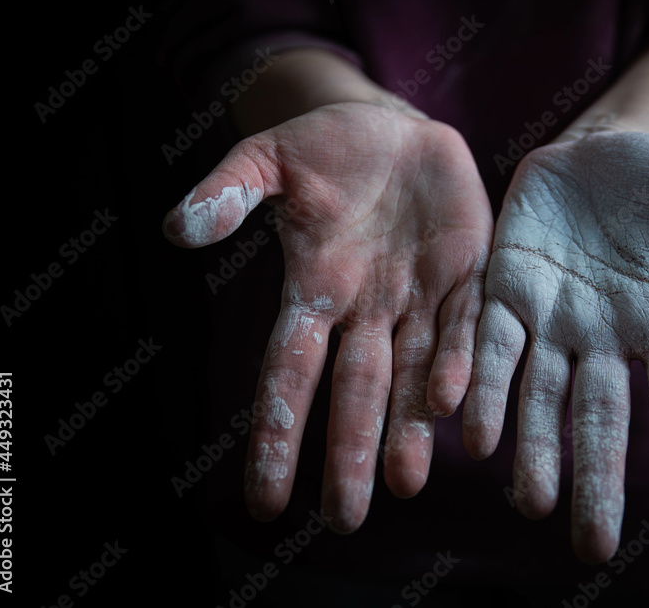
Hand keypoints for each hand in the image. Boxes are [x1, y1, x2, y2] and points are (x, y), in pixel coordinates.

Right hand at [163, 103, 492, 530]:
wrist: (396, 130)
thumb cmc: (324, 152)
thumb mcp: (268, 160)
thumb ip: (230, 191)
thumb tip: (178, 227)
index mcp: (317, 291)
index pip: (290, 373)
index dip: (278, 431)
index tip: (265, 499)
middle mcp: (369, 310)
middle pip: (357, 391)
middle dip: (350, 451)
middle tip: (345, 518)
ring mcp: (421, 297)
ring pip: (414, 374)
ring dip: (411, 427)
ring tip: (406, 483)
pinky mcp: (470, 273)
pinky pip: (466, 324)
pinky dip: (459, 362)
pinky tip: (455, 405)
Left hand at [462, 131, 648, 562]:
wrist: (597, 150)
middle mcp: (604, 339)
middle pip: (602, 418)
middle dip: (596, 478)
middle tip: (593, 547)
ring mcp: (552, 319)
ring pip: (540, 394)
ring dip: (534, 447)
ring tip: (532, 501)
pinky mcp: (506, 290)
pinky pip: (491, 342)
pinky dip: (481, 383)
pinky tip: (470, 429)